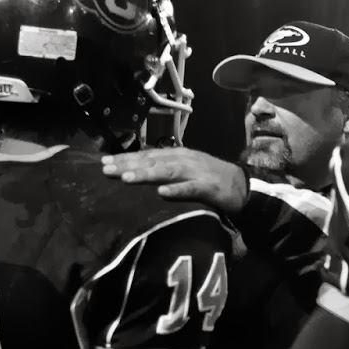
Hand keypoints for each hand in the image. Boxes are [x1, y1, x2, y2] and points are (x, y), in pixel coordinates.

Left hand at [101, 147, 248, 214]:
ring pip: (168, 171)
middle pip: (153, 161)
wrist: (244, 186)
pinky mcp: (209, 188)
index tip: (104, 162)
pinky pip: (191, 189)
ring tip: (126, 178)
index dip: (126, 158)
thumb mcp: (187, 171)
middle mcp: (185, 159)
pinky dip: (177, 191)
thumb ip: (166, 170)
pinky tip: (161, 194)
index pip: (148, 155)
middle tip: (106, 169)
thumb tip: (138, 172)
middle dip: (128, 164)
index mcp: (178, 155)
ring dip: (146, 173)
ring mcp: (197, 173)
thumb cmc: (211, 179)